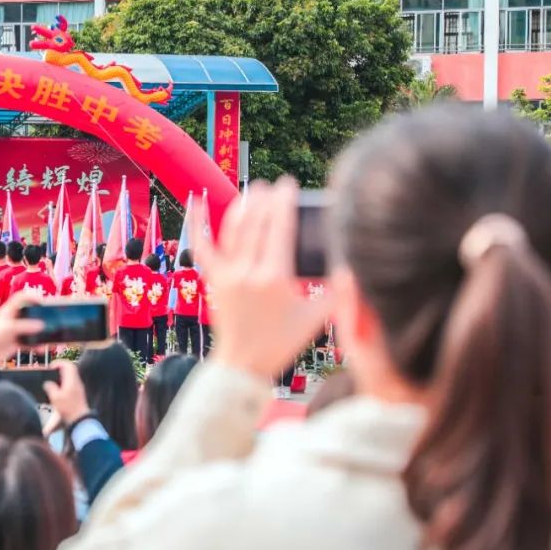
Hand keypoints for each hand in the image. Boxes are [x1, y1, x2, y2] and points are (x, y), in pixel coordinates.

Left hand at [0, 293, 43, 415]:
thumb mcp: (10, 330)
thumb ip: (26, 326)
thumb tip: (41, 325)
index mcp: (8, 310)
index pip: (21, 297)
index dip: (32, 297)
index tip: (43, 302)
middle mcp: (12, 318)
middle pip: (29, 312)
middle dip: (40, 315)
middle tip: (50, 316)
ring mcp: (15, 329)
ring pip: (31, 328)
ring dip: (40, 332)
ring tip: (48, 336)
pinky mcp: (16, 340)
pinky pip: (30, 340)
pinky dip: (35, 344)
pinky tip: (40, 349)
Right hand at [46, 360, 90, 424]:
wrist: (79, 419)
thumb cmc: (68, 408)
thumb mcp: (55, 398)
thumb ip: (50, 388)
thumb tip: (47, 383)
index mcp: (72, 380)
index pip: (68, 365)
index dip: (59, 363)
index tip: (51, 367)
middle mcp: (77, 382)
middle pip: (70, 368)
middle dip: (60, 368)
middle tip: (51, 371)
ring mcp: (79, 387)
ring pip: (71, 375)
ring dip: (62, 375)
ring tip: (53, 380)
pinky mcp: (79, 393)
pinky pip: (72, 382)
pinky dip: (65, 381)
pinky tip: (59, 389)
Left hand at [192, 177, 331, 376]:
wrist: (243, 364)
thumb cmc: (281, 343)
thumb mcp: (317, 318)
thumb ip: (338, 292)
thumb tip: (355, 267)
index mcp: (275, 278)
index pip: (280, 229)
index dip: (284, 203)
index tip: (289, 184)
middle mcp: (248, 272)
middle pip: (257, 224)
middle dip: (266, 200)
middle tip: (274, 185)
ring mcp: (227, 275)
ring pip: (234, 230)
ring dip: (244, 206)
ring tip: (254, 191)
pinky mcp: (213, 280)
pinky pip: (203, 246)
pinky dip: (197, 222)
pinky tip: (195, 201)